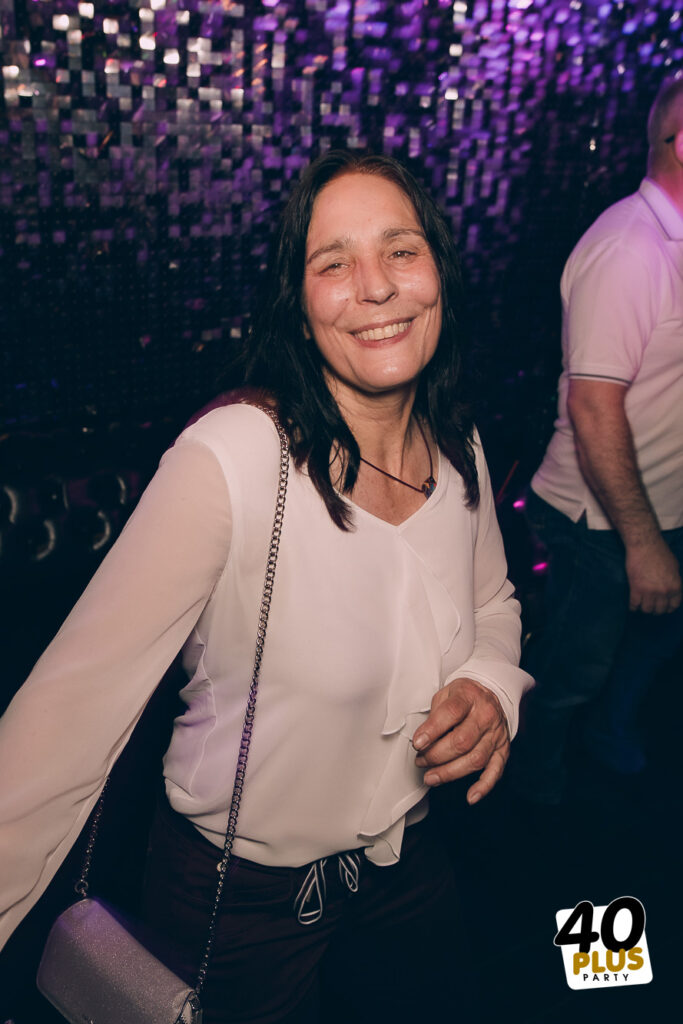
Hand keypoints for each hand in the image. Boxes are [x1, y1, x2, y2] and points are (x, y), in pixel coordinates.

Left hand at [412, 677, 509, 804]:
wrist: (489, 696)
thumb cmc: (463, 697)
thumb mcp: (445, 694)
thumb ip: (434, 715)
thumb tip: (422, 740)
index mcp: (470, 696)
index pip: (451, 713)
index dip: (432, 730)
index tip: (417, 744)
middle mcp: (486, 715)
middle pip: (462, 741)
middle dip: (436, 756)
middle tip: (420, 761)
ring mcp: (497, 734)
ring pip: (475, 759)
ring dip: (450, 772)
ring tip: (431, 777)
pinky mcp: (503, 750)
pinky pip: (496, 771)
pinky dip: (484, 786)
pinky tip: (471, 796)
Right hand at [625, 537, 681, 613]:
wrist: (645, 545)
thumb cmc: (660, 552)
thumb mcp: (675, 567)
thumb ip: (675, 580)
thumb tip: (672, 588)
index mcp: (675, 586)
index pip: (674, 605)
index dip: (668, 608)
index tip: (663, 607)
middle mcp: (664, 592)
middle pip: (660, 610)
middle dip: (656, 609)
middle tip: (651, 606)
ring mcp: (650, 592)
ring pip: (647, 609)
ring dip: (644, 608)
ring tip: (641, 605)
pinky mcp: (636, 589)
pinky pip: (634, 604)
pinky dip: (633, 607)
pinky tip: (632, 605)